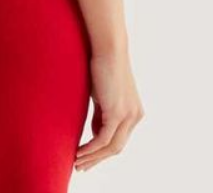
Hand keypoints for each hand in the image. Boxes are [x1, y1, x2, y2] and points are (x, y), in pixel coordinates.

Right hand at [74, 48, 143, 171]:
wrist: (108, 47)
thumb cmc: (102, 64)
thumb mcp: (102, 95)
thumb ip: (102, 113)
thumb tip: (95, 131)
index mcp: (135, 112)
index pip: (118, 139)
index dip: (102, 151)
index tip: (87, 156)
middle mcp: (136, 116)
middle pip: (117, 147)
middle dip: (97, 159)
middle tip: (81, 166)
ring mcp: (129, 115)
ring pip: (111, 147)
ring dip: (92, 157)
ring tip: (76, 162)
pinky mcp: (118, 113)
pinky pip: (103, 139)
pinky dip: (91, 149)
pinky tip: (78, 152)